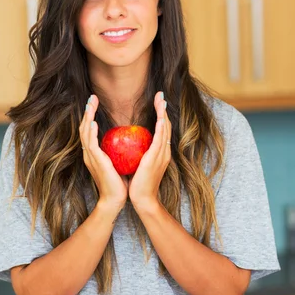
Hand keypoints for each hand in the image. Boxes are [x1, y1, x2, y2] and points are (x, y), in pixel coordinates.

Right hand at [79, 95, 128, 210]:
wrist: (115, 199)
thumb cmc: (120, 183)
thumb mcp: (119, 162)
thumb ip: (119, 151)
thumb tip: (130, 140)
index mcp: (94, 153)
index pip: (90, 130)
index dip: (91, 116)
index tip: (95, 103)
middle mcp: (89, 153)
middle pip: (84, 128)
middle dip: (87, 111)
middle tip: (92, 97)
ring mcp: (90, 157)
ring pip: (85, 133)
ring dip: (87, 117)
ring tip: (90, 103)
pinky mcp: (95, 162)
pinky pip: (91, 145)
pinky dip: (91, 133)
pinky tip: (93, 123)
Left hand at [128, 91, 170, 210]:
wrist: (143, 199)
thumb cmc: (138, 184)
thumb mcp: (138, 165)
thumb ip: (137, 153)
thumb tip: (128, 144)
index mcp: (160, 152)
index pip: (161, 129)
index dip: (160, 115)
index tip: (157, 102)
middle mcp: (164, 151)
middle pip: (166, 126)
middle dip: (163, 109)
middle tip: (160, 95)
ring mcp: (162, 155)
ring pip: (165, 130)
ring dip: (163, 114)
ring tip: (161, 101)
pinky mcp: (157, 159)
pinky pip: (160, 141)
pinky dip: (161, 129)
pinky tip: (160, 119)